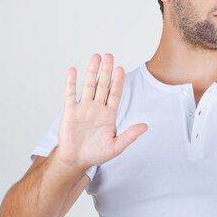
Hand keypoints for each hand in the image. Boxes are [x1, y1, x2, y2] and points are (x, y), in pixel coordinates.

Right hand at [55, 53, 147, 169]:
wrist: (76, 160)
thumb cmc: (97, 154)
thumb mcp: (117, 147)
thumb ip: (130, 135)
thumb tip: (146, 126)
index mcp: (109, 115)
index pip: (115, 94)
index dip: (118, 81)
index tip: (120, 69)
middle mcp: (97, 108)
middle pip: (103, 85)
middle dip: (106, 71)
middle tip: (109, 56)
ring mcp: (83, 108)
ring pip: (89, 86)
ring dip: (92, 72)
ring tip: (95, 57)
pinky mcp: (70, 112)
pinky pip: (70, 95)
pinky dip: (71, 83)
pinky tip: (73, 70)